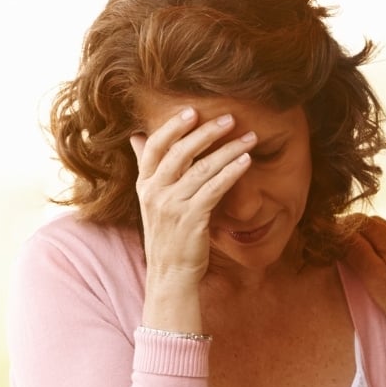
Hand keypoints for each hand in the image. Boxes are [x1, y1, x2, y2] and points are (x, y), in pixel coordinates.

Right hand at [129, 107, 257, 285]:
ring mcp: (172, 206)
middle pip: (180, 152)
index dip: (172, 126)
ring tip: (250, 138)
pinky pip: (215, 188)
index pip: (153, 147)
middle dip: (207, 132)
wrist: (170, 275)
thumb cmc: (167, 235)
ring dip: (229, 150)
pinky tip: (247, 161)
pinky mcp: (192, 219)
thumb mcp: (151, 200)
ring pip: (202, 169)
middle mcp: (154, 193)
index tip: (192, 111)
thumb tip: (135, 136)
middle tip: (230, 118)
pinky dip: (232, 172)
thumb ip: (147, 168)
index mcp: (144, 185)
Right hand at [343, 215, 385, 341]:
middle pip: (378, 226)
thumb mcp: (375, 280)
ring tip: (368, 262)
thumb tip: (339, 231)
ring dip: (379, 244)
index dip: (343, 228)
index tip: (330, 240)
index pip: (360, 221)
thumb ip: (357, 252)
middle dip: (359, 234)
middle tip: (345, 250)